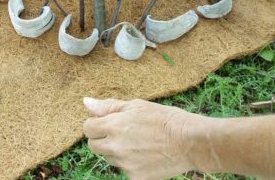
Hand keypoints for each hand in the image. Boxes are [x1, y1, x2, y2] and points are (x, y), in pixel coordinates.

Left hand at [83, 97, 206, 179]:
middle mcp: (116, 146)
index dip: (96, 124)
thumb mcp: (136, 106)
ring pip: (109, 158)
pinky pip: (124, 170)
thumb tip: (85, 102)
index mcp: (113, 126)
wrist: (189, 141)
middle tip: (122, 133)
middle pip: (93, 145)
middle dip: (102, 138)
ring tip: (138, 143)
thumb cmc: (164, 119)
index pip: (88, 128)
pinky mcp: (135, 178)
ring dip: (116, 151)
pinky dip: (131, 164)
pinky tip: (146, 155)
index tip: (108, 122)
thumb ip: (108, 107)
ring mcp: (125, 164)